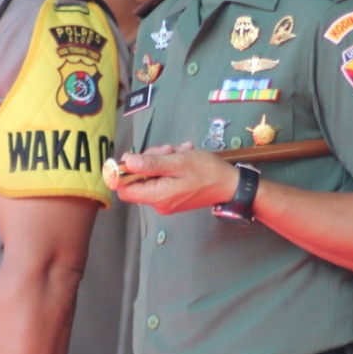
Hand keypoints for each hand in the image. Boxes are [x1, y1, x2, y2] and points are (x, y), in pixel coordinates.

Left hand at [114, 143, 238, 214]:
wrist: (229, 184)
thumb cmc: (206, 172)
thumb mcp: (177, 162)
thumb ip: (150, 164)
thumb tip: (126, 162)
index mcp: (157, 196)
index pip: (124, 190)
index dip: (122, 173)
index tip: (131, 157)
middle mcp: (158, 202)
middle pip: (139, 179)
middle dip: (150, 159)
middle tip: (168, 150)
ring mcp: (166, 200)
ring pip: (152, 175)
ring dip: (163, 159)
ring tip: (180, 152)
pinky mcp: (173, 195)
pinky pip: (163, 177)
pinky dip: (171, 165)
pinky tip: (184, 156)